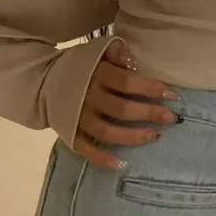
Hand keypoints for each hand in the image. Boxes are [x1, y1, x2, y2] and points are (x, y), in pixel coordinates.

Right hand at [73, 40, 179, 170]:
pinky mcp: (71, 134)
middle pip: (122, 110)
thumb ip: (116, 53)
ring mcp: (79, 118)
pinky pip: (87, 150)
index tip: (173, 96)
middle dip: (149, 114)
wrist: (43, 80)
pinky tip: (122, 163)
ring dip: (133, 137)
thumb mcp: (97, 51)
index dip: (152, 89)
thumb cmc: (80, 65)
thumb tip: (133, 62)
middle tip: (171, 119)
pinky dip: (103, 159)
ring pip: (108, 133)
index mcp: (97, 74)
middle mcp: (89, 98)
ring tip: (154, 136)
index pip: (129, 83)